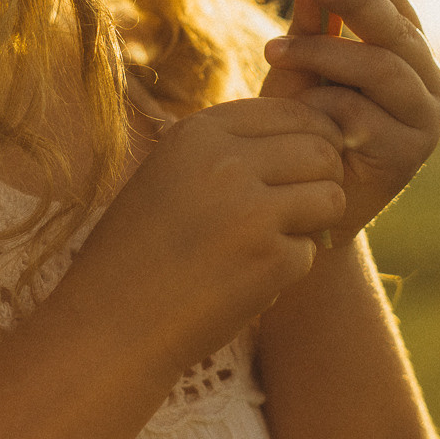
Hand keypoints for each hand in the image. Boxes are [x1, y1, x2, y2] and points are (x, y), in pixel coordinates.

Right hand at [68, 95, 348, 377]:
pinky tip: (247, 279)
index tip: (303, 167)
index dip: (311, 138)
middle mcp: (226, 162)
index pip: (291, 112)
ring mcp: (250, 210)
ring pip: (331, 196)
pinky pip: (311, 251)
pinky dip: (288, 268)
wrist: (108, 326)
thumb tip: (316, 133)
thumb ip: (229, 149)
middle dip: (321, 179)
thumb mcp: (171, 174)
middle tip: (298, 209)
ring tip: (276, 239)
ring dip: (316, 221)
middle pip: (321, 149)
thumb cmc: (140, 250)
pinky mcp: (269, 260)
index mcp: (199, 133)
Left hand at [260, 0, 439, 239]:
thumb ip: (312, 19)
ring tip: (273, 52)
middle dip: (354, 0)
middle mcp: (429, 83)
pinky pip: (364, 114)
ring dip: (325, 53)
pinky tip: (296, 115)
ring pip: (382, 68)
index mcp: (409, 52)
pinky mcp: (409, 154)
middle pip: (396, 28)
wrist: (297, 205)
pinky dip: (323, 107)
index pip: (395, 0)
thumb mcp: (303, 64)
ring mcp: (426, 120)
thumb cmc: (299, 127)